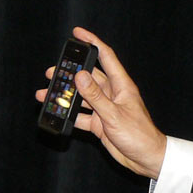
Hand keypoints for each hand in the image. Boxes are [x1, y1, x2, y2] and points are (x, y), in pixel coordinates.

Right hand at [35, 27, 166, 178]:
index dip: (92, 43)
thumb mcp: (113, 114)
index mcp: (121, 86)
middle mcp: (112, 94)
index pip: (105, 57)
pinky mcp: (99, 123)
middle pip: (88, 77)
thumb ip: (95, 96)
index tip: (77, 33)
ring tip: (46, 92)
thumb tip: (80, 75)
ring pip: (81, 97)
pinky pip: (80, 116)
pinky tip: (56, 114)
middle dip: (70, 72)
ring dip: (65, 95)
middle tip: (52, 71)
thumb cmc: (138, 134)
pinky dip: (68, 115)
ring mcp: (104, 108)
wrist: (146, 158)